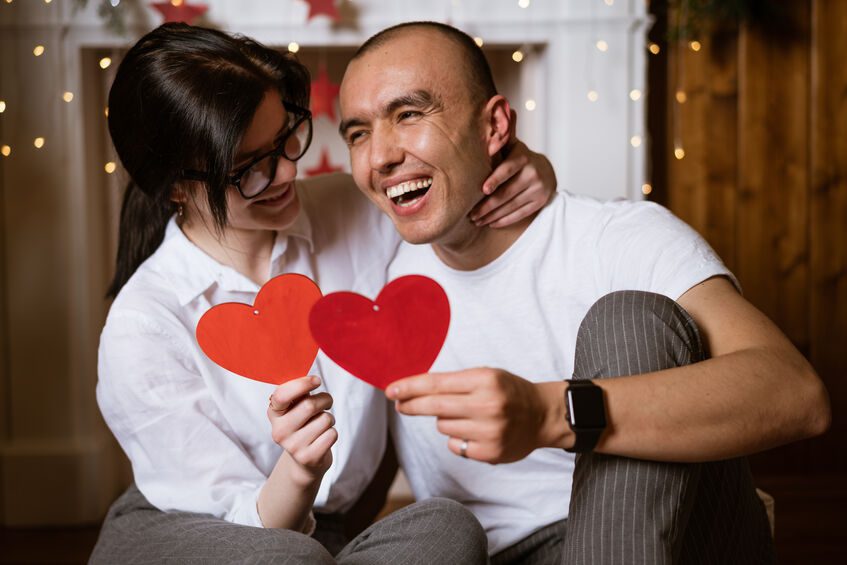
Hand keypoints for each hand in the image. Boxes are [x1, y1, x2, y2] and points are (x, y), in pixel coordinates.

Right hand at [268, 376, 336, 483]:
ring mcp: (292, 447)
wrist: (305, 460)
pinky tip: (322, 438)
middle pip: (309, 405)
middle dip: (324, 400)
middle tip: (325, 402)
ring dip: (329, 418)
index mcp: (274, 412)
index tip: (316, 380)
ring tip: (321, 425)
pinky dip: (332, 432)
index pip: (282, 395)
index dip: (302, 384)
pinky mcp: (308, 458)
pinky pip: (331, 434)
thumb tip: (310, 378)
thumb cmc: (304, 424)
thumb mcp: (296, 406)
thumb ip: (299, 392)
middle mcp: (279, 431)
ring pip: (324, 419)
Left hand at [386, 367, 550, 463]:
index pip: (436, 384)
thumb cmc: (509, 392)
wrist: (543, 415)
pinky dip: (458, 439)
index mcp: (485, 380)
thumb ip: (454, 383)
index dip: (410, 387)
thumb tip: (413, 391)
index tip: (391, 391)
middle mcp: (487, 405)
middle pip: (434, 407)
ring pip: (443, 427)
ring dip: (446, 421)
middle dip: (411, 405)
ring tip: (468, 416)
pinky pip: (455, 445)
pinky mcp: (490, 452)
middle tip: (399, 404)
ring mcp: (489, 431)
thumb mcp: (486, 376)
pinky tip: (476, 432)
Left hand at [472, 123, 556, 227]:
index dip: (496, 179)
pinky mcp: (540, 202)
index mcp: (523, 157)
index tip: (483, 189)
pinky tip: (490, 223)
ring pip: (511, 206)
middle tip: (470, 214)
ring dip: (491, 216)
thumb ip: (503, 133)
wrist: (545, 171)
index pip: (508, 169)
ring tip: (476, 221)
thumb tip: (500, 106)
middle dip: (486, 205)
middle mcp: (533, 173)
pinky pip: (519, 214)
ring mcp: (539, 189)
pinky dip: (504, 220)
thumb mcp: (511, 145)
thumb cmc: (518, 158)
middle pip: (506, 193)